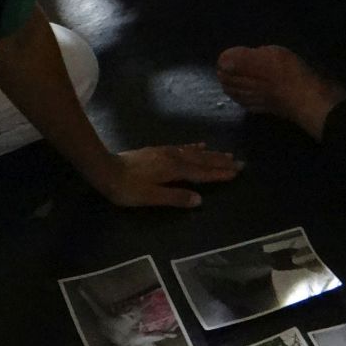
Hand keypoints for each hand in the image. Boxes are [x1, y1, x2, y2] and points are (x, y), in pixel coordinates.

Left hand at [96, 144, 242, 208]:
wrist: (105, 169)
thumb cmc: (127, 188)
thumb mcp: (151, 197)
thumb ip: (175, 197)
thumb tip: (199, 199)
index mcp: (174, 170)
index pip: (201, 173)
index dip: (219, 173)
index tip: (236, 172)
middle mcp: (173, 158)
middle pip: (201, 160)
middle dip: (220, 162)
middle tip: (239, 162)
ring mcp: (166, 152)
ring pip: (194, 152)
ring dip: (210, 154)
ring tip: (226, 154)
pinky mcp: (158, 150)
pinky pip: (182, 147)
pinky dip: (193, 147)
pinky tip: (199, 145)